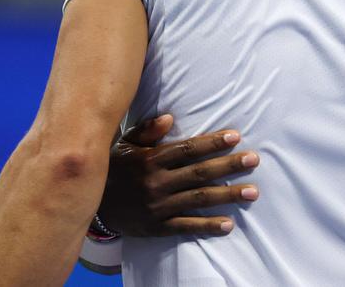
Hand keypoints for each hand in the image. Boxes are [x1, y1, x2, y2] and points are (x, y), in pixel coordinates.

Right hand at [98, 115, 259, 236]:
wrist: (90, 204)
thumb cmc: (114, 168)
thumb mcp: (125, 145)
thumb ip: (147, 130)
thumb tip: (170, 117)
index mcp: (150, 159)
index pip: (187, 149)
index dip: (211, 143)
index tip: (235, 136)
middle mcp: (156, 182)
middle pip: (199, 173)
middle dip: (228, 165)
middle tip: (253, 159)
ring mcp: (158, 206)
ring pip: (198, 199)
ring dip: (227, 195)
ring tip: (252, 191)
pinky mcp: (157, 227)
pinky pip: (186, 226)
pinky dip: (208, 226)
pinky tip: (228, 224)